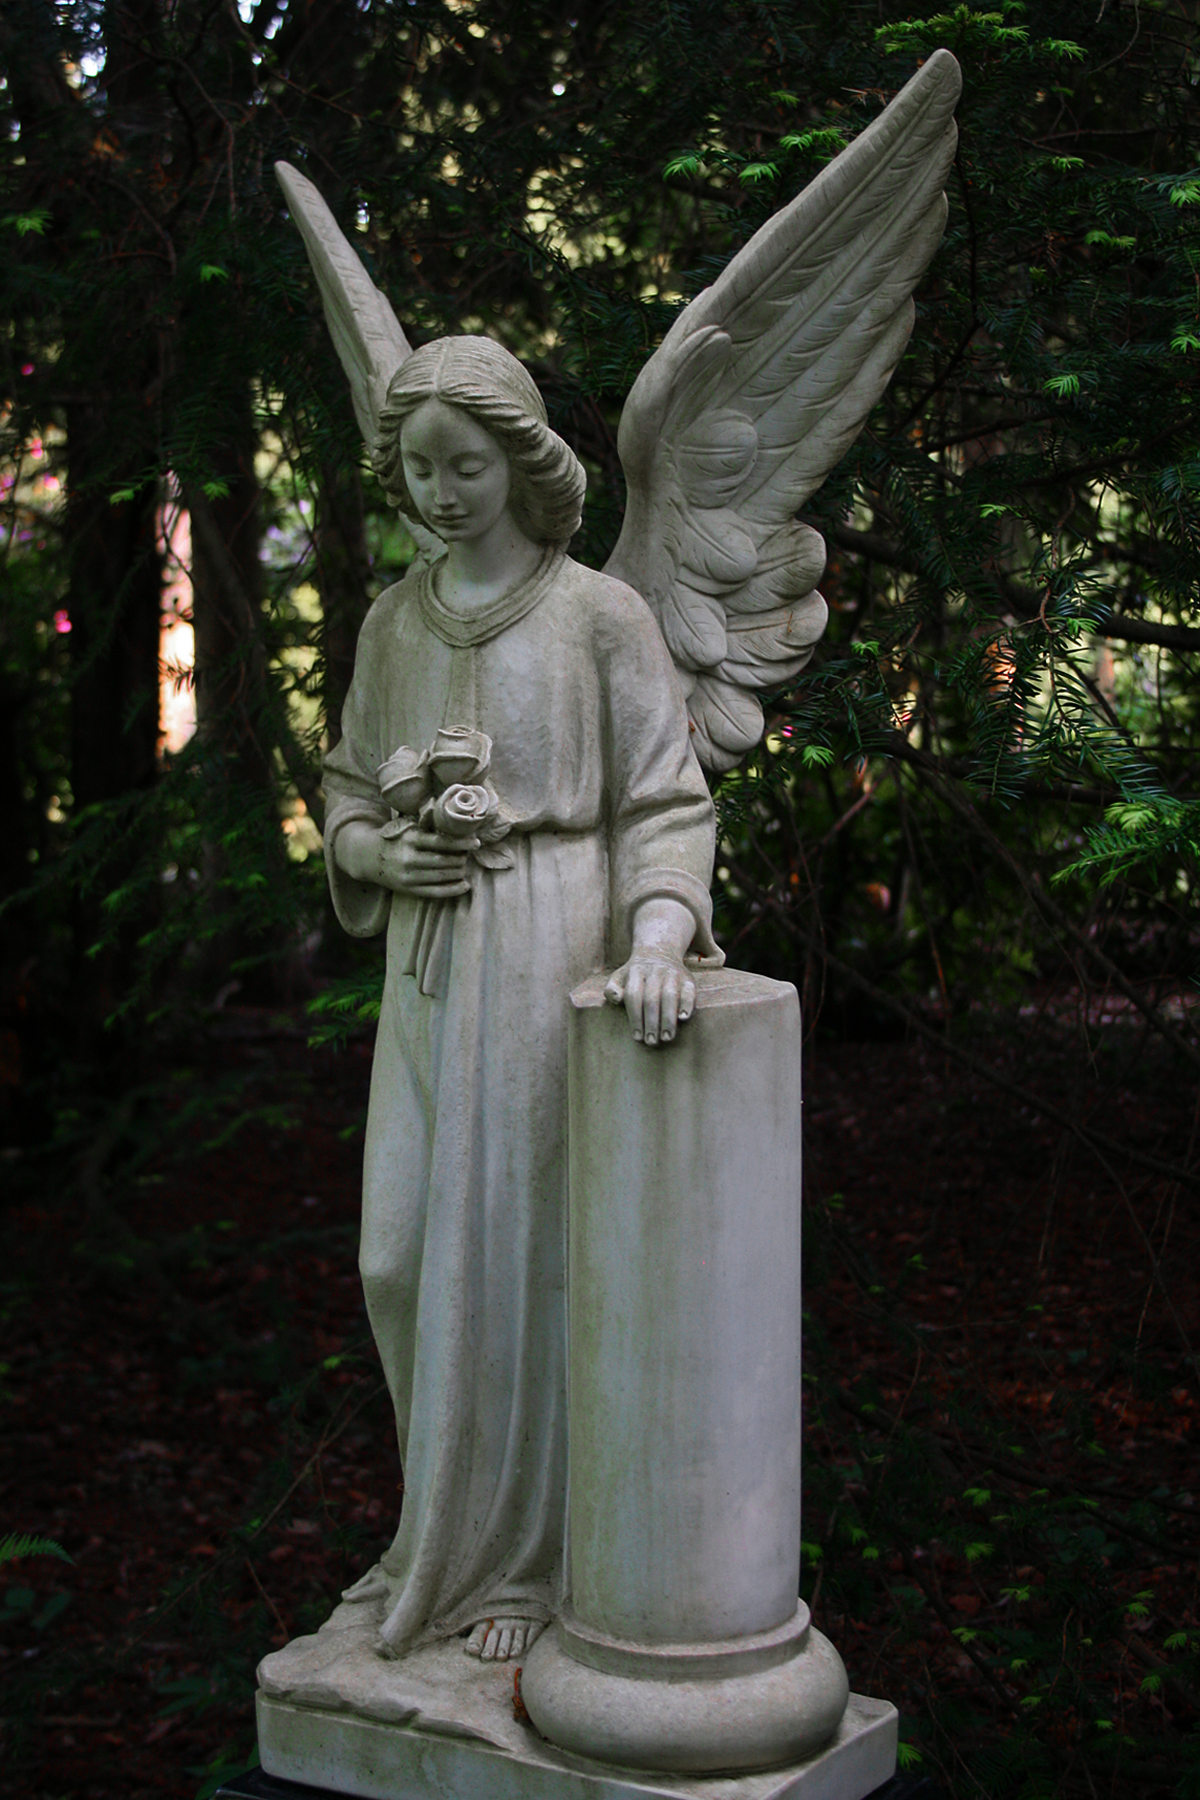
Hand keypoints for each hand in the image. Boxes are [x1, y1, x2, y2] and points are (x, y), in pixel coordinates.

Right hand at [335, 820, 476, 899]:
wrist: (368, 857)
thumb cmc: (395, 839)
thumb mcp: (407, 826)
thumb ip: (426, 821)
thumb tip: (448, 812)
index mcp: (410, 840)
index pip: (442, 842)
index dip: (462, 843)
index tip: (476, 842)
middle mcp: (409, 859)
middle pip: (445, 861)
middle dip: (461, 858)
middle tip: (469, 855)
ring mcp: (409, 876)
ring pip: (442, 877)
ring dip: (459, 872)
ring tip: (465, 866)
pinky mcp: (409, 890)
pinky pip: (436, 892)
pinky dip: (453, 890)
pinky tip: (465, 885)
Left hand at [605, 948, 695, 1046]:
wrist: (659, 951)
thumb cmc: (635, 974)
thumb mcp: (619, 977)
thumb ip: (612, 988)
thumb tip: (616, 998)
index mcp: (636, 971)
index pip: (634, 995)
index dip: (635, 1017)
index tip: (637, 1036)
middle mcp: (655, 971)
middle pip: (652, 998)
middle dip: (651, 1022)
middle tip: (651, 1041)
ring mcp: (672, 973)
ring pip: (670, 996)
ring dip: (668, 1018)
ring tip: (666, 1037)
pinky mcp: (687, 978)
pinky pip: (689, 991)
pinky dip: (687, 1004)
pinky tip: (683, 1018)